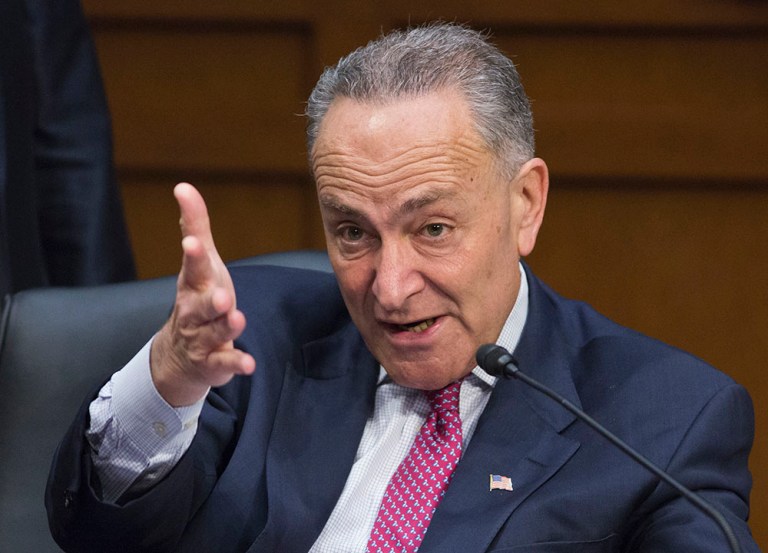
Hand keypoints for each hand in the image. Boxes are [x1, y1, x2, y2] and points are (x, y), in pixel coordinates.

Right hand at [150, 183, 255, 405]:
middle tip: (223, 295)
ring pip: (213, 333)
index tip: (193, 242)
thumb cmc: (197, 296)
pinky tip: (249, 363)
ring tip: (237, 319)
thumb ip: (195, 225)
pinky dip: (235, 363)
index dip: (193, 255)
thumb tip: (183, 186)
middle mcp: (194, 311)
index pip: (193, 267)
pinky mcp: (214, 361)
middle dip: (211, 300)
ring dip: (225, 327)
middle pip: (201, 305)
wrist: (180, 354)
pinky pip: (224, 362)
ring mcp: (203, 338)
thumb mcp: (199, 262)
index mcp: (193, 284)